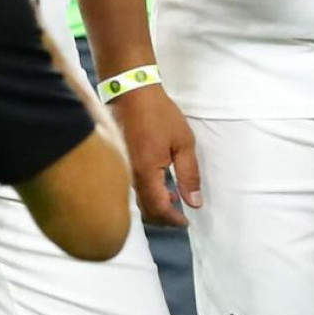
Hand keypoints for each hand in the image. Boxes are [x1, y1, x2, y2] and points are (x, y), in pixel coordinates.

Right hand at [108, 84, 201, 226]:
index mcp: (147, 175)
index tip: (186, 221)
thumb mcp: (183, 142)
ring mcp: (122, 172)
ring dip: (155, 206)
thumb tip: (194, 202)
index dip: (173, 220)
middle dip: (163, 217)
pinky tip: (159, 185)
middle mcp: (130, 178)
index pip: (159, 210)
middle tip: (180, 213)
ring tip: (173, 199)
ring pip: (138, 200)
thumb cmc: (160, 115)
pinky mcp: (119, 164)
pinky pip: (132, 189)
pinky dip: (146, 194)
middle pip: (145, 210)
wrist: (131, 93)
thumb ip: (189, 174)